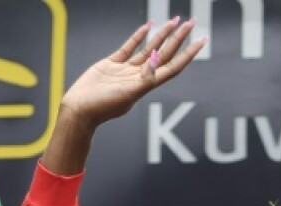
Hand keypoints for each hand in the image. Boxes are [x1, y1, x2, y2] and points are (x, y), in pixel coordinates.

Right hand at [60, 19, 202, 126]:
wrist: (79, 109)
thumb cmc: (103, 107)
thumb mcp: (128, 94)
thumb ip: (144, 78)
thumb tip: (158, 59)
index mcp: (147, 85)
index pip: (174, 66)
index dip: (189, 53)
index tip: (201, 41)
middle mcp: (140, 76)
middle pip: (165, 53)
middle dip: (179, 38)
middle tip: (191, 22)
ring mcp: (127, 70)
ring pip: (149, 48)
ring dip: (162, 35)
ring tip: (174, 20)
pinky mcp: (112, 64)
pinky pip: (130, 47)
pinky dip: (139, 36)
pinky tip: (148, 26)